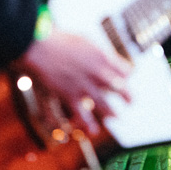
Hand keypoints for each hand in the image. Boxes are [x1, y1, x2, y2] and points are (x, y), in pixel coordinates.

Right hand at [17, 31, 131, 133]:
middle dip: (127, 97)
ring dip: (111, 113)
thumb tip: (107, 57)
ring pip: (105, 106)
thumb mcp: (86, 40)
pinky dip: (88, 124)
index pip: (125, 70)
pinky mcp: (69, 96)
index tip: (127, 78)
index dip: (127, 75)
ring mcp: (84, 86)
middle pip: (120, 89)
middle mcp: (98, 73)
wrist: (40, 45)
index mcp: (103, 57)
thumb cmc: (61, 39)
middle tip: (130, 101)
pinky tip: (92, 130)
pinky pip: (82, 115)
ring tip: (116, 117)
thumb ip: (98, 51)